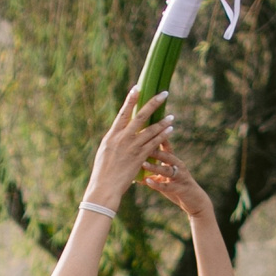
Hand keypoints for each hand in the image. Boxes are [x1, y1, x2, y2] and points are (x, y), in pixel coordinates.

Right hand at [85, 87, 172, 206]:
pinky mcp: (139, 157)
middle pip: (140, 116)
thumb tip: (120, 132)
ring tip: (172, 115)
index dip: (131, 99)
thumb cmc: (103, 172)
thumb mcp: (105, 152)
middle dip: (153, 103)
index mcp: (111, 135)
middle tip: (164, 94)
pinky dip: (163, 135)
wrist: (104, 188)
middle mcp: (122, 138)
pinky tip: (170, 129)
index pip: (123, 113)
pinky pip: (154, 143)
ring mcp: (131, 147)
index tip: (138, 87)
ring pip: (151, 130)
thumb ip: (114, 140)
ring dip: (163, 122)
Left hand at [139, 142, 214, 220]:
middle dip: (154, 150)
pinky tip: (147, 181)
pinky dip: (157, 184)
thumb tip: (135, 171)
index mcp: (174, 161)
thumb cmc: (177, 187)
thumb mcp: (165, 178)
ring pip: (166, 170)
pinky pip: (167, 186)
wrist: (194, 201)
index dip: (158, 138)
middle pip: (166, 155)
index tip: (146, 130)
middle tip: (141, 144)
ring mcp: (180, 177)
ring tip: (143, 163)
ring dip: (154, 167)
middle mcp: (178, 166)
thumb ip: (153, 173)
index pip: (166, 146)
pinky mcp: (181, 189)